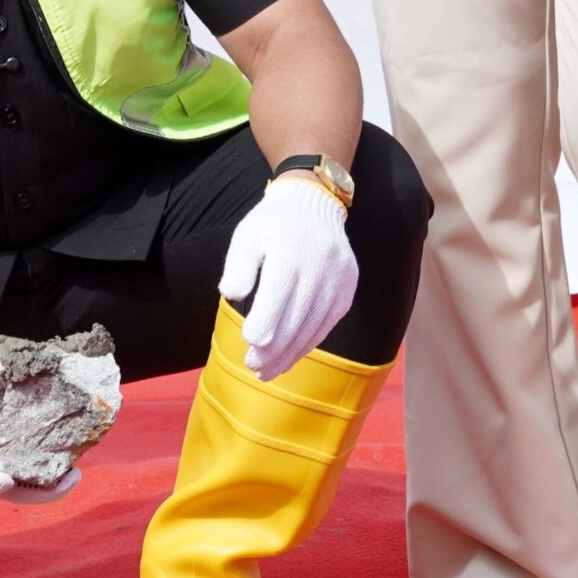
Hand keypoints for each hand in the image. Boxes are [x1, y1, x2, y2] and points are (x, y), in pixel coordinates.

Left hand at [218, 176, 358, 380]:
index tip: (249, 342)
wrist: (314, 206)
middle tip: (253, 366)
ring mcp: (337, 280)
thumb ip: (237, 265)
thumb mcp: (247, 235)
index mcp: (291, 250)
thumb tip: (231, 294)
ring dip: (290, 354)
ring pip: (313, 327)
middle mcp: (319, 266)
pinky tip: (289, 357)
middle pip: (296, 318)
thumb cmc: (271, 225)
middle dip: (274, 348)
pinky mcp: (346, 291)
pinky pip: (326, 325)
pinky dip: (307, 344)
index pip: (278, 294)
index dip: (264, 323)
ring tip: (267, 371)